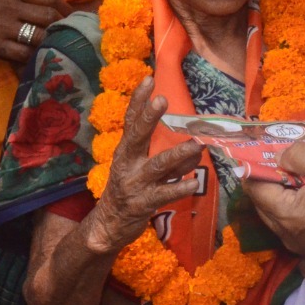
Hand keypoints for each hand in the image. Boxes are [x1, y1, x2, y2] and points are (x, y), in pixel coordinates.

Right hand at [0, 0, 72, 62]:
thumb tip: (51, 5)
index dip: (65, 7)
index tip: (73, 15)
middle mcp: (9, 5)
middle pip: (48, 16)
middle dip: (63, 26)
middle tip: (71, 34)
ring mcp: (2, 26)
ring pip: (38, 36)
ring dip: (51, 43)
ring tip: (59, 47)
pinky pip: (22, 54)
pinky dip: (34, 58)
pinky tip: (39, 60)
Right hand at [82, 78, 203, 255]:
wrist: (109, 225)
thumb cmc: (129, 190)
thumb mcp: (141, 168)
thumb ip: (167, 158)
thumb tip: (195, 147)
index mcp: (126, 151)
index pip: (130, 121)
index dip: (138, 100)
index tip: (148, 79)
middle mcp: (128, 163)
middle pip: (137, 136)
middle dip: (149, 118)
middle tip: (162, 100)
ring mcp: (135, 183)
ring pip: (157, 165)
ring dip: (177, 155)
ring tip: (196, 146)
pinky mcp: (143, 204)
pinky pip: (164, 194)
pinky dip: (180, 188)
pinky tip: (195, 182)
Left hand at [245, 143, 304, 257]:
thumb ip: (296, 155)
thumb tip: (279, 157)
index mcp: (287, 215)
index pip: (256, 188)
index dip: (257, 167)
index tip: (264, 152)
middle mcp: (289, 237)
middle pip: (264, 205)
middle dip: (269, 182)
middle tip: (284, 162)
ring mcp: (302, 248)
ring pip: (279, 218)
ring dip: (283, 197)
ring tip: (300, 177)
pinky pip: (295, 231)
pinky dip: (295, 213)